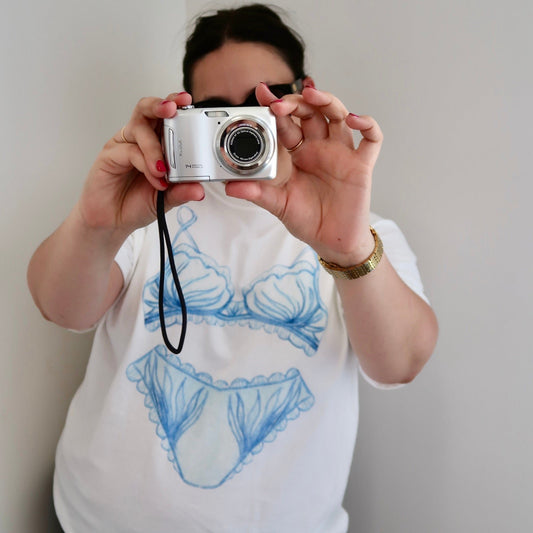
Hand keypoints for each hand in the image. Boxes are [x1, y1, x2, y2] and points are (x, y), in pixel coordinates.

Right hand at [77, 92, 204, 235]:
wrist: (112, 221)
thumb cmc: (137, 203)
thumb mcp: (167, 198)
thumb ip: (182, 192)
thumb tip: (199, 189)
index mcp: (156, 142)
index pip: (166, 117)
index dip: (176, 105)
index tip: (189, 101)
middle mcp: (140, 139)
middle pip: (148, 109)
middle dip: (162, 105)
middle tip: (173, 109)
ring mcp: (124, 145)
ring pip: (139, 127)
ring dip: (154, 146)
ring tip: (163, 169)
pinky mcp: (110, 155)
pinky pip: (129, 151)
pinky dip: (144, 163)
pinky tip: (155, 179)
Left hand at [225, 83, 382, 265]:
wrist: (331, 241)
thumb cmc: (307, 220)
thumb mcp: (278, 204)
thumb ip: (257, 193)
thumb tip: (230, 187)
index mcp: (298, 153)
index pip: (286, 122)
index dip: (276, 106)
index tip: (262, 94)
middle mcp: (319, 148)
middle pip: (311, 113)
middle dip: (297, 102)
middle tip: (281, 102)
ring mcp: (341, 153)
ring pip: (338, 116)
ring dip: (328, 101)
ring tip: (312, 95)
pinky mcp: (361, 165)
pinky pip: (372, 139)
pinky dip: (367, 125)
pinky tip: (354, 120)